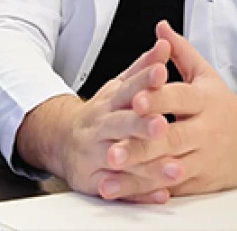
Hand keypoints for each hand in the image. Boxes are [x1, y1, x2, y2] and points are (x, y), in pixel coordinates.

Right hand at [58, 38, 181, 203]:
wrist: (62, 140)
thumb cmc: (102, 113)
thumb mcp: (119, 86)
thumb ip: (142, 68)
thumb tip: (165, 43)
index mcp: (111, 101)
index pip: (129, 87)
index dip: (145, 80)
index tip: (162, 72)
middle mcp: (102, 126)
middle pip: (122, 124)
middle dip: (142, 125)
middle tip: (163, 124)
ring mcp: (97, 154)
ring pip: (123, 159)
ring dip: (149, 165)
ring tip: (174, 167)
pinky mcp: (96, 180)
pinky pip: (120, 189)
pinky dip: (140, 193)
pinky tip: (161, 194)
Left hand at [107, 20, 236, 197]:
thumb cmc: (224, 108)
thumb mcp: (207, 76)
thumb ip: (181, 52)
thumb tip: (161, 29)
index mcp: (204, 101)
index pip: (179, 97)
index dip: (157, 98)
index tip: (136, 100)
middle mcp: (204, 130)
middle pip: (170, 138)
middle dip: (140, 144)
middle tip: (113, 149)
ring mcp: (202, 158)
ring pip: (168, 167)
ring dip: (139, 171)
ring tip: (113, 172)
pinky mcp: (200, 181)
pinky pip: (172, 187)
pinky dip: (149, 189)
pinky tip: (127, 189)